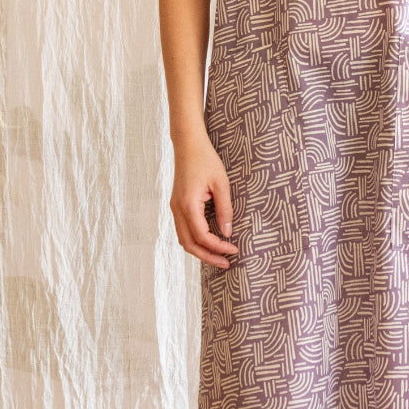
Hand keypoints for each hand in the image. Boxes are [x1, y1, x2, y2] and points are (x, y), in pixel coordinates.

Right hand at [170, 136, 239, 269]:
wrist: (188, 145)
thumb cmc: (206, 160)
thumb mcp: (222, 184)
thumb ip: (225, 209)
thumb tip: (227, 232)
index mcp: (187, 205)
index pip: (202, 236)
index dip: (218, 247)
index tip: (233, 249)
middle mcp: (177, 209)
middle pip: (189, 244)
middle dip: (207, 257)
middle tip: (226, 263)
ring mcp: (175, 208)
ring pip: (184, 239)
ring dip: (200, 250)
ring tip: (219, 256)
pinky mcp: (177, 205)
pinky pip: (183, 230)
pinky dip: (195, 240)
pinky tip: (210, 241)